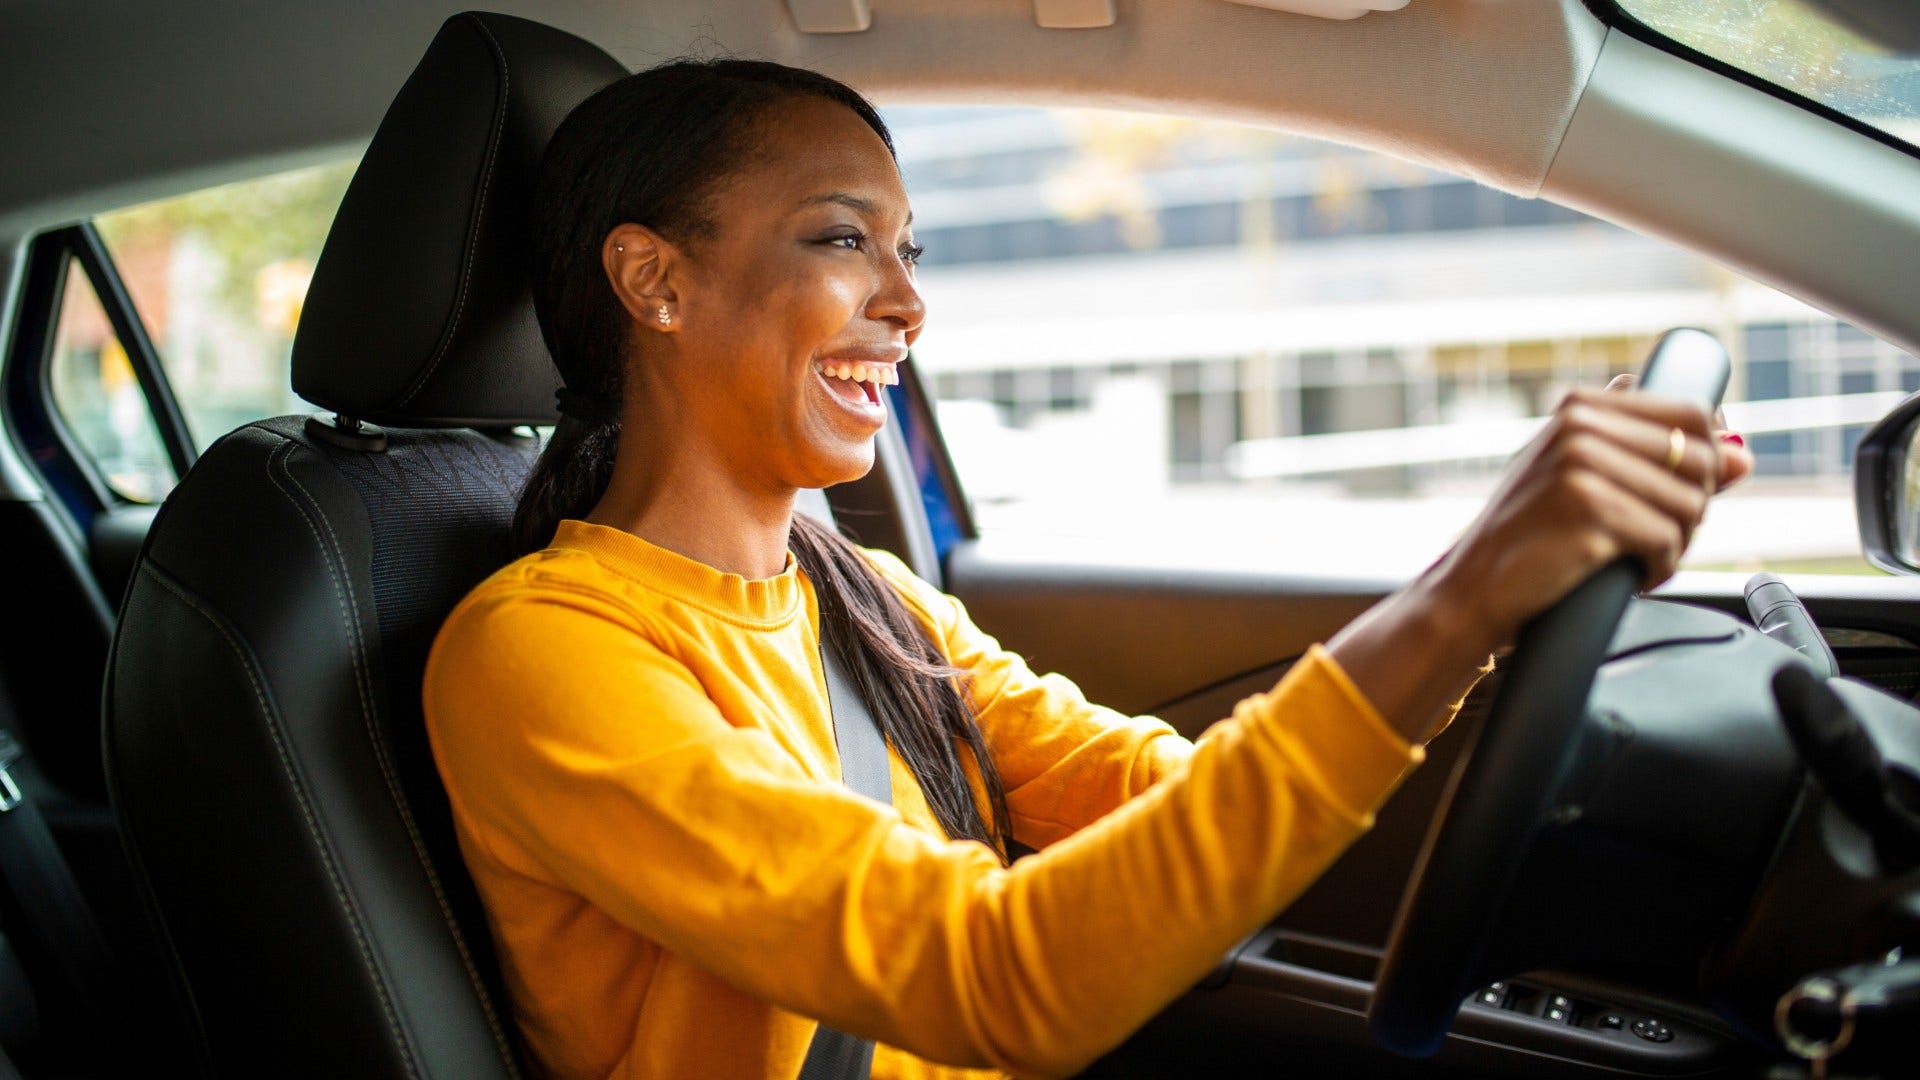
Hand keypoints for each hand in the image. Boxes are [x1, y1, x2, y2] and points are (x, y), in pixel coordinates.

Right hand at [1329, 378, 1753, 741]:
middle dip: (1693, 508)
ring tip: (1635, 559)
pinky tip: (1628, 577)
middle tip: (1655, 537)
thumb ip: (1658, 461)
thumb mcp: (1583, 481)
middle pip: (1701, 459)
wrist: (1471, 591)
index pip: (1691, 412)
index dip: (1709, 456)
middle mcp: (1579, 426)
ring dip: (1675, 544)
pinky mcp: (1587, 511)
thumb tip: (1745, 458)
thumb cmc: (1529, 539)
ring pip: (1690, 504)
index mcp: (1580, 407)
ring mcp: (1581, 466)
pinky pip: (1666, 540)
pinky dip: (1657, 570)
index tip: (1685, 492)